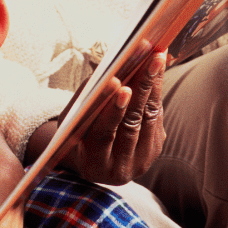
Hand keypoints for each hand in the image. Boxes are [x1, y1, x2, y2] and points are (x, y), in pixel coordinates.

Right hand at [59, 50, 166, 184]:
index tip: (117, 83)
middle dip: (141, 89)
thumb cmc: (77, 136)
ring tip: (156, 59)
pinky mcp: (154, 150)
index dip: (112, 110)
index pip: (104, 134)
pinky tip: (156, 71)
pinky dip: (155, 92)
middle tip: (149, 62)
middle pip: (132, 124)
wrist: (95, 163)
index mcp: (94, 164)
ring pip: (149, 118)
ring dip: (154, 85)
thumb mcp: (71, 123)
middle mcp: (121, 168)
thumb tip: (106, 72)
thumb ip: (84, 103)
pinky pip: (156, 118)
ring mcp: (141, 161)